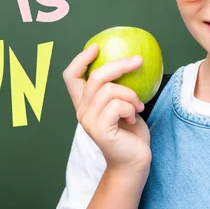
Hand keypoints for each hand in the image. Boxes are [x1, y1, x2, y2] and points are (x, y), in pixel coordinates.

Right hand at [62, 44, 151, 171]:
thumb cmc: (131, 133)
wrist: (133, 162)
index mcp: (85, 103)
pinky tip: (134, 119)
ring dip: (131, 96)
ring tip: (138, 107)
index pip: (71, 76)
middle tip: (138, 60)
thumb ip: (120, 88)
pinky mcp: (98, 129)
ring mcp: (88, 120)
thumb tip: (133, 60)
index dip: (80, 59)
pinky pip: (117, 105)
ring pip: (110, 90)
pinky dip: (131, 108)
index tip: (96, 46)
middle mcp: (82, 110)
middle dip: (119, 64)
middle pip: (95, 76)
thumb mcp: (124, 105)